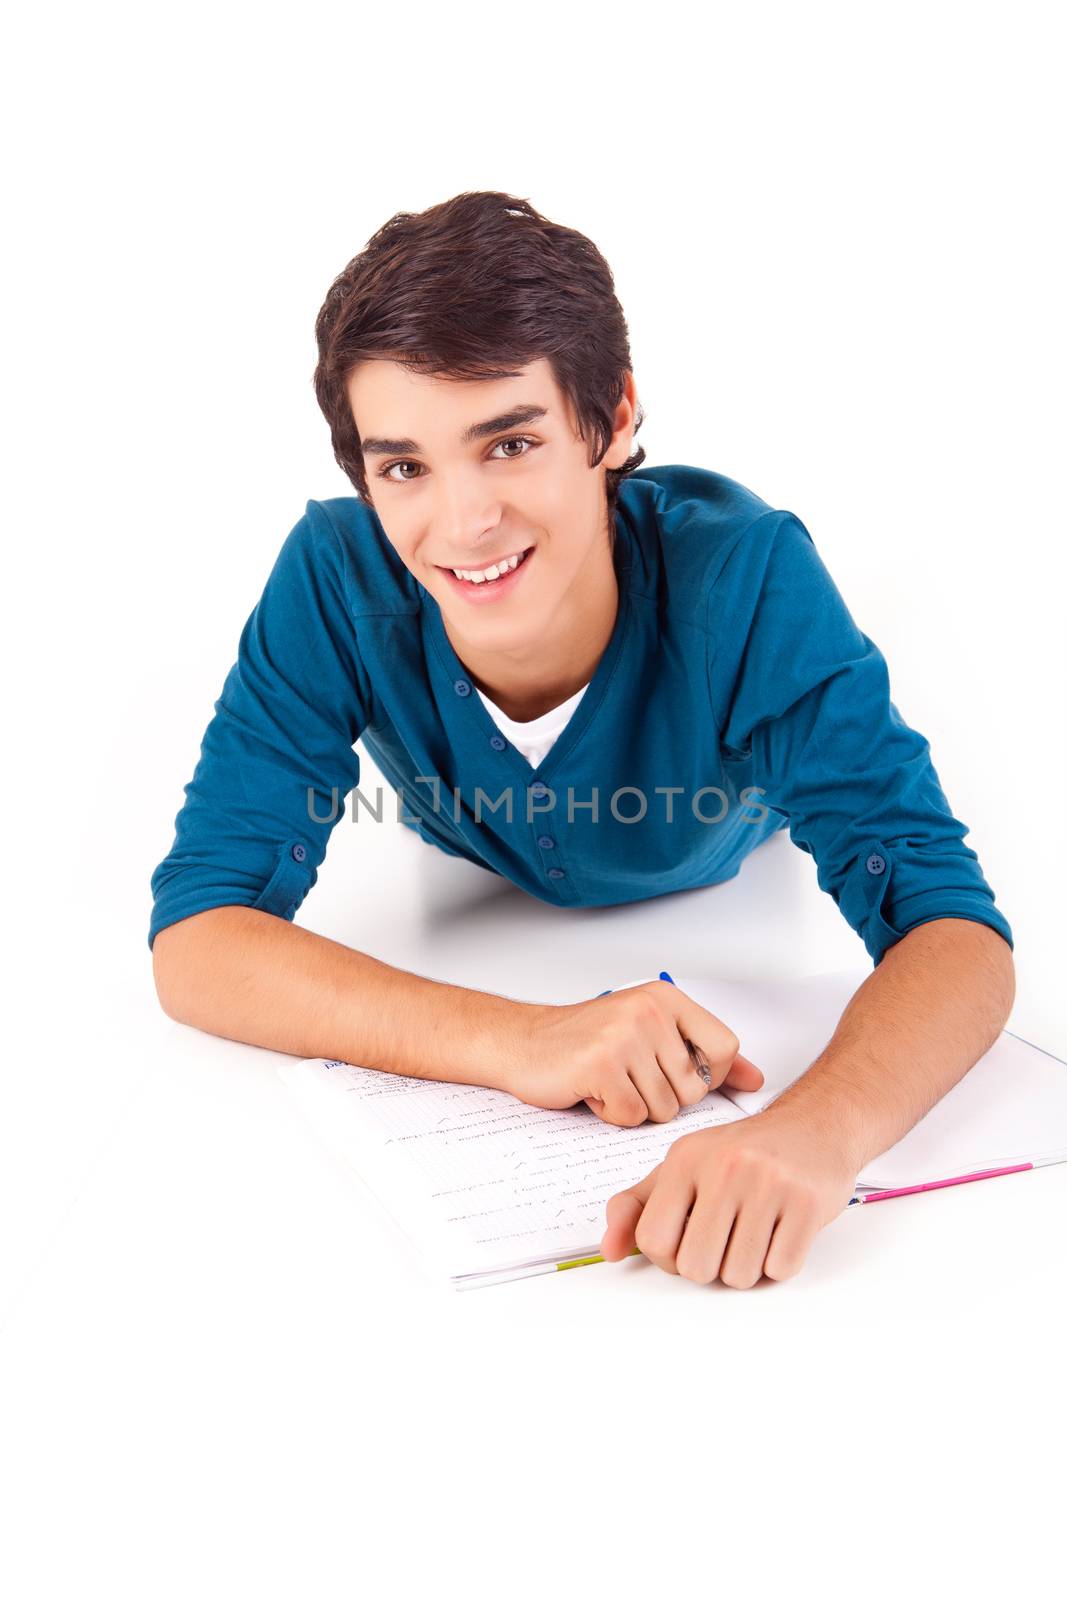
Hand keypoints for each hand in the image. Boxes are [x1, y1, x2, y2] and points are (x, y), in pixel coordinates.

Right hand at [512, 979, 764, 1125]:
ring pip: (664, 1107)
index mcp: (666, 998)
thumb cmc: (586, 1042)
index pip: (724, 1047)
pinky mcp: (600, 1065)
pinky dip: (612, 1114)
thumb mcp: (651, 1036)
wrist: (522, 1042)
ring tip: (609, 1081)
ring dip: (636, 1107)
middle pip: (694, 1088)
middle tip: (628, 1075)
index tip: (673, 1072)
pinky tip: (593, 1092)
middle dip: (662, 1096)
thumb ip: (706, 1055)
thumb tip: (755, 1080)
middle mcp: (648, 1011)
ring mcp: (624, 1036)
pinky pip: (632, 1116)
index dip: (705, 1075)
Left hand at [599, 1109, 858, 1286]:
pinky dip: (779, 1263)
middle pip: (696, 1266)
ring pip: (739, 1275)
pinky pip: (780, 1270)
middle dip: (711, 1265)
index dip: (669, 1257)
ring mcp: (768, 1183)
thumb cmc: (742, 1153)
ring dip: (747, 1266)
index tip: (687, 1241)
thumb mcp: (683, 1167)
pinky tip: (781, 1230)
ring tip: (754, 1233)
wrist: (814, 1125)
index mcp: (685, 1159)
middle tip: (725, 1239)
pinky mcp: (807, 1202)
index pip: (653, 1241)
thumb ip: (638, 1206)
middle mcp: (724, 1167)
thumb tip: (610, 1250)